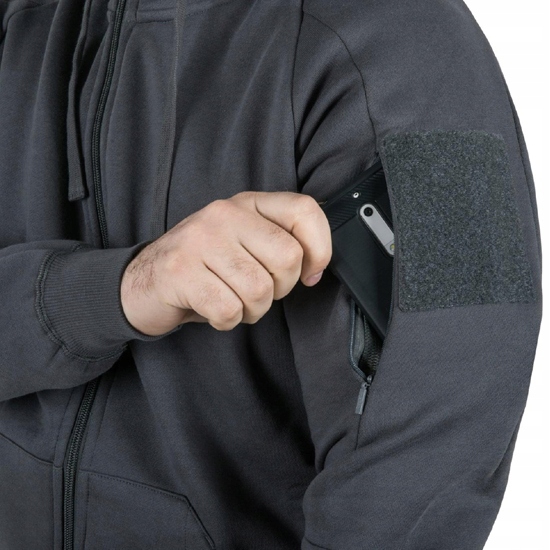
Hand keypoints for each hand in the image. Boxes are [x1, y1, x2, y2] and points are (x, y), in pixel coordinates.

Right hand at [120, 191, 331, 334]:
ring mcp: (199, 240)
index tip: (311, 273)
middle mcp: (224, 214)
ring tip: (231, 301)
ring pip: (259, 290)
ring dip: (252, 310)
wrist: (142, 281)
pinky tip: (213, 310)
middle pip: (288, 257)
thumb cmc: (203, 267)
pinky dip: (226, 321)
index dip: (320, 247)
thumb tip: (316, 266)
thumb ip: (278, 242)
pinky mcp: (180, 271)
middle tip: (257, 292)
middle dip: (280, 289)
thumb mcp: (243, 243)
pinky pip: (229, 310)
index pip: (304, 210)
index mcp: (246, 204)